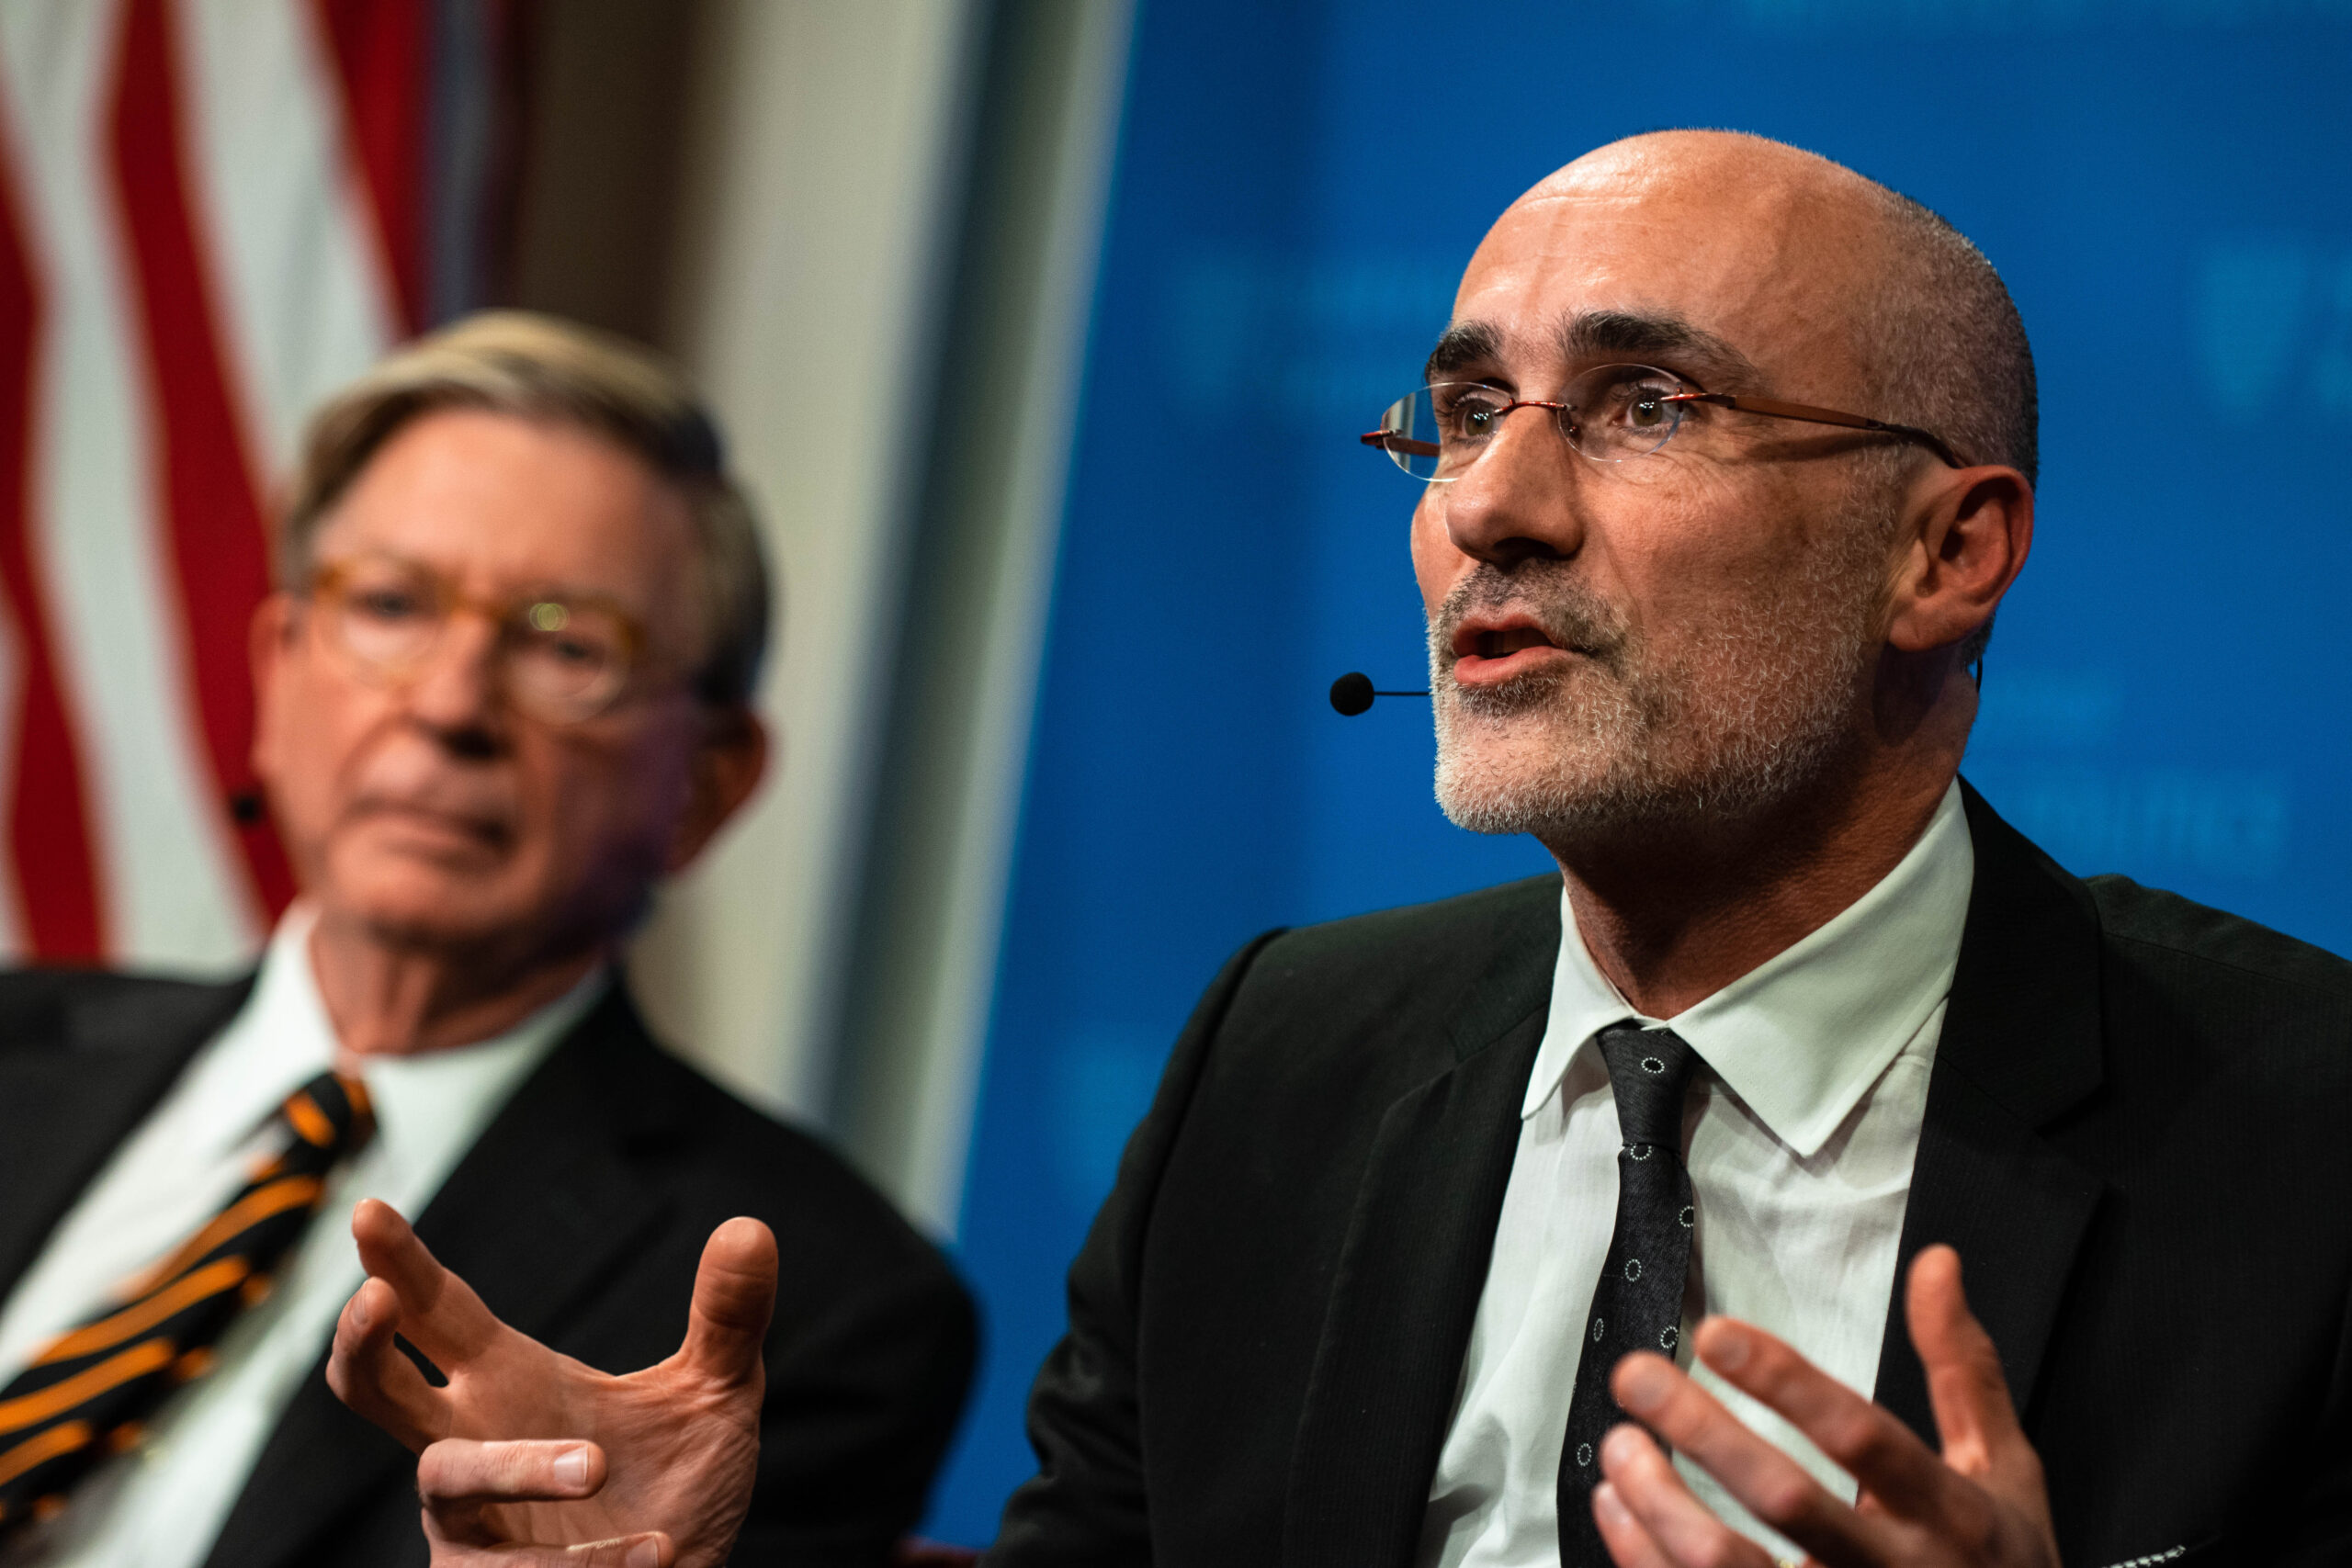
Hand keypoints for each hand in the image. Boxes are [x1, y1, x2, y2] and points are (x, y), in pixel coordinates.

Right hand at [326, 1200, 776, 1567]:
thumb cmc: (676, 1484)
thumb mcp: (717, 1393)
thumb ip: (728, 1318)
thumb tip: (750, 1228)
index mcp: (508, 1380)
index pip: (439, 1311)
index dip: (400, 1262)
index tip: (368, 1208)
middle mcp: (469, 1444)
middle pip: (375, 1389)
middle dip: (361, 1344)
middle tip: (376, 1300)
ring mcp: (467, 1525)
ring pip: (449, 1480)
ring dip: (522, 1466)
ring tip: (598, 1464)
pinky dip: (590, 1561)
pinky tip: (655, 1553)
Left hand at [1590, 1245, 2060, 1567]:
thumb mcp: (2006, 1472)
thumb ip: (1963, 1368)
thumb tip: (1936, 1266)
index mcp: (1949, 1515)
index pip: (1861, 1436)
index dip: (1787, 1383)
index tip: (1716, 1334)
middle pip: (1787, 1500)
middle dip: (1702, 1431)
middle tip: (1639, 1377)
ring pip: (1733, 1566)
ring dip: (1662, 1506)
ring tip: (1620, 1448)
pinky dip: (1647, 1557)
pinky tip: (1619, 1510)